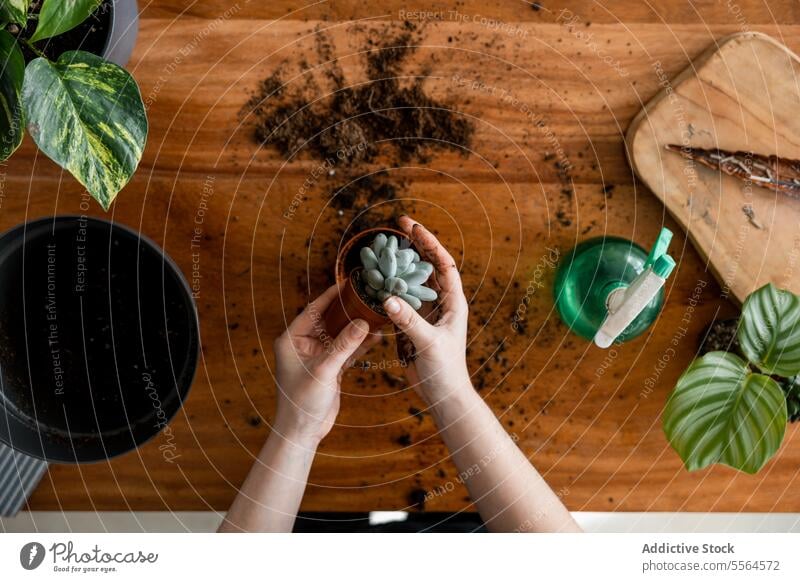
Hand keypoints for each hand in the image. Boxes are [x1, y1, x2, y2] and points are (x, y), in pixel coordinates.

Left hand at [273, 283, 379, 443]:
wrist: (302, 432)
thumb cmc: (302, 402)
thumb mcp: (324, 370)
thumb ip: (344, 345)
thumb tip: (363, 322)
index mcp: (292, 339)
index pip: (313, 310)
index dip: (331, 296)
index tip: (348, 284)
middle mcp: (303, 344)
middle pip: (329, 320)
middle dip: (348, 310)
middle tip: (367, 296)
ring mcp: (318, 356)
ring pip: (340, 335)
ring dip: (356, 327)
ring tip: (376, 314)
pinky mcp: (330, 367)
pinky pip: (346, 350)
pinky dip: (359, 344)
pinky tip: (376, 335)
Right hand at [383, 216, 470, 405]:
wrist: (442, 394)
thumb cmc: (445, 370)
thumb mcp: (428, 343)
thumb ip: (409, 321)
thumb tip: (388, 299)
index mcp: (453, 302)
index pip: (442, 263)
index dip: (429, 243)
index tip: (412, 226)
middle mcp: (440, 303)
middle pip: (427, 266)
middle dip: (415, 245)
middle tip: (397, 225)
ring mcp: (426, 313)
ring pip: (412, 281)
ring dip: (400, 264)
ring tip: (385, 246)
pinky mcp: (412, 324)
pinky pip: (400, 300)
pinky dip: (389, 288)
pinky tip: (376, 279)